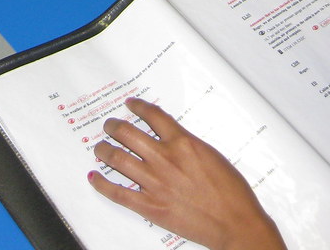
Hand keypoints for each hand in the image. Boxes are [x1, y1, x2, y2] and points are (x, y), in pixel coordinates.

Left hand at [88, 97, 286, 249]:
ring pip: (119, 159)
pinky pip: (119, 193)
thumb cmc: (230, 191)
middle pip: (129, 133)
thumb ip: (187, 144)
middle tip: (109, 125)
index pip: (153, 116)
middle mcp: (165, 158)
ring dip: (105, 149)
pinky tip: (94, 177)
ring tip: (100, 146)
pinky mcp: (151, 206)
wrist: (235, 223)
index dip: (138, 107)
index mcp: (182, 142)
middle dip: (114, 126)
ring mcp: (155, 182)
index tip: (130, 105)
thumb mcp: (211, 154)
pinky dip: (103, 184)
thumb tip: (171, 137)